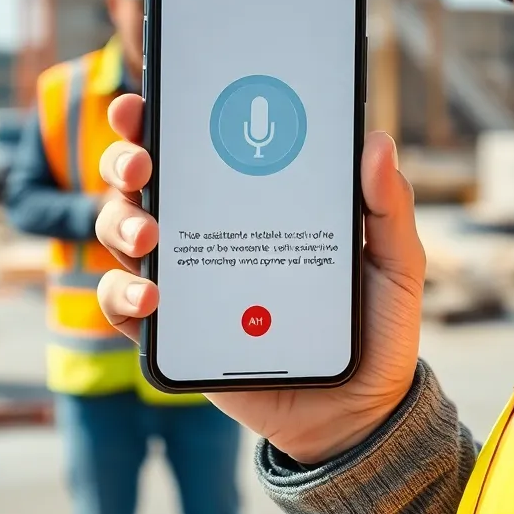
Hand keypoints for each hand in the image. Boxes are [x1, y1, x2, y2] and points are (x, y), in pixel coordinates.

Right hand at [94, 94, 425, 463]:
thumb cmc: (374, 328)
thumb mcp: (394, 264)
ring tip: (148, 237)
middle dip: (125, 160)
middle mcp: (211, 231)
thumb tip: (378, 141)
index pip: (200, 146)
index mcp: (255, 200)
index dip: (161, 117)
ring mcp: (189, 281)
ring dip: (119, 224)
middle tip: (140, 166)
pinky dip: (123, 295)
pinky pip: (126, 307)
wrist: (360, 413)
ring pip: (122, 235)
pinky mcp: (176, 334)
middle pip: (144, 181)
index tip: (143, 100)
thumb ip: (388, 208)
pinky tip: (151, 297)